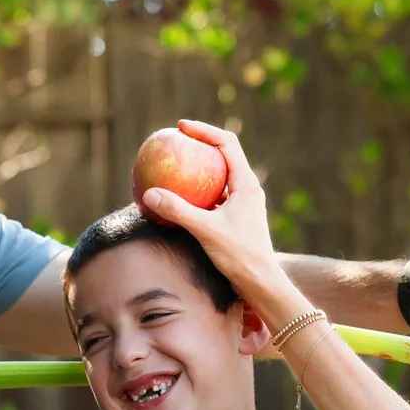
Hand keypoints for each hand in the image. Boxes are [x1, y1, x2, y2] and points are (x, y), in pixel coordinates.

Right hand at [136, 121, 301, 319]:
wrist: (261, 282)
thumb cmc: (239, 255)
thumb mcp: (205, 230)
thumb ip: (178, 210)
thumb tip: (149, 194)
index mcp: (246, 183)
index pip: (226, 143)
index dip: (204, 130)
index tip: (180, 127)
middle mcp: (247, 189)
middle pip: (222, 156)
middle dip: (199, 146)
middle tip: (175, 143)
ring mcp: (242, 204)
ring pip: (217, 178)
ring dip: (197, 171)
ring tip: (173, 169)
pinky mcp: (236, 219)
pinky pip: (213, 199)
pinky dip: (195, 195)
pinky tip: (176, 202)